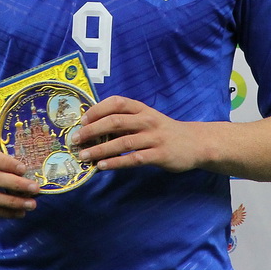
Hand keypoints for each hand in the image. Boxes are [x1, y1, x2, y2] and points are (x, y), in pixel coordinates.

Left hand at [74, 96, 206, 173]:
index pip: (116, 103)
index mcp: (142, 109)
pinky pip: (134, 159)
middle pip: (115, 121)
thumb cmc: (164, 131)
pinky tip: (102, 166)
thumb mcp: (147, 119)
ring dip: (100, 149)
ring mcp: (154, 138)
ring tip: (84, 156)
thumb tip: (94, 127)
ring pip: (122, 142)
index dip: (97, 110)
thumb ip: (126, 121)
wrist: (195, 143)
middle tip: (75, 140)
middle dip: (92, 130)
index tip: (81, 120)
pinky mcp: (159, 155)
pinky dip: (116, 162)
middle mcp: (147, 120)